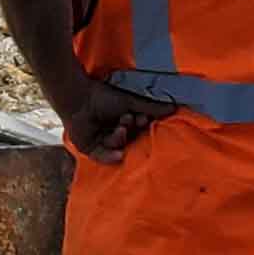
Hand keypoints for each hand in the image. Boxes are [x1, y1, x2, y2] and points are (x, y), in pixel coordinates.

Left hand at [55, 77, 173, 161]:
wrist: (78, 98)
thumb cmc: (103, 97)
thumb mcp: (130, 103)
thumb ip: (151, 108)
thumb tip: (175, 107)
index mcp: (122, 124)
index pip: (137, 132)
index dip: (141, 127)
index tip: (144, 119)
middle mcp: (112, 134)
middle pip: (128, 141)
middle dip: (131, 132)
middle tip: (132, 120)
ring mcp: (100, 142)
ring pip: (116, 147)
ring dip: (120, 138)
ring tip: (120, 126)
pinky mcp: (89, 149)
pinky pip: (103, 157)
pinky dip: (110, 156)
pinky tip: (119, 154)